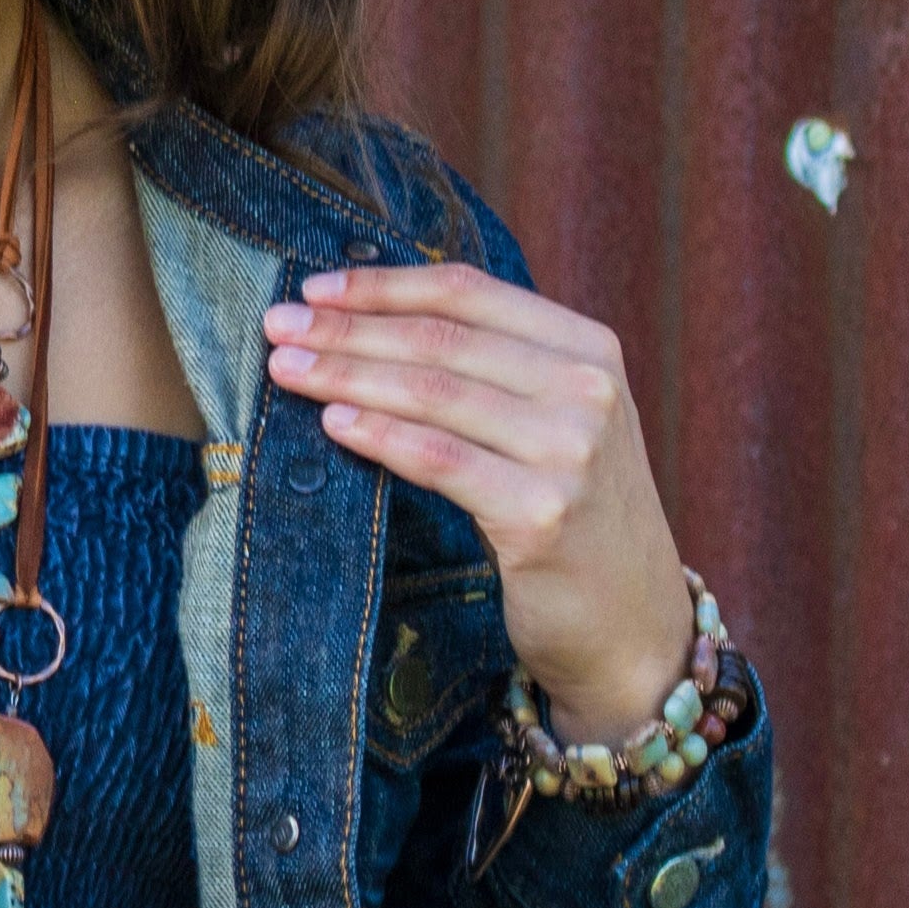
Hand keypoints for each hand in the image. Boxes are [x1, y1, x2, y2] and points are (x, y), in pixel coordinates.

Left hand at [263, 263, 691, 742]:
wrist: (631, 622)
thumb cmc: (573, 512)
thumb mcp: (556, 420)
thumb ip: (494, 369)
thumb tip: (365, 322)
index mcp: (589, 348)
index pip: (469, 293)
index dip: (383, 284)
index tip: (314, 285)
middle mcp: (587, 390)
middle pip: (441, 340)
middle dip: (347, 328)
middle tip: (277, 324)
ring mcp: (570, 451)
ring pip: (431, 393)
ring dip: (346, 375)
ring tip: (285, 369)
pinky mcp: (540, 514)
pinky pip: (438, 460)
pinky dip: (378, 436)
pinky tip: (332, 422)